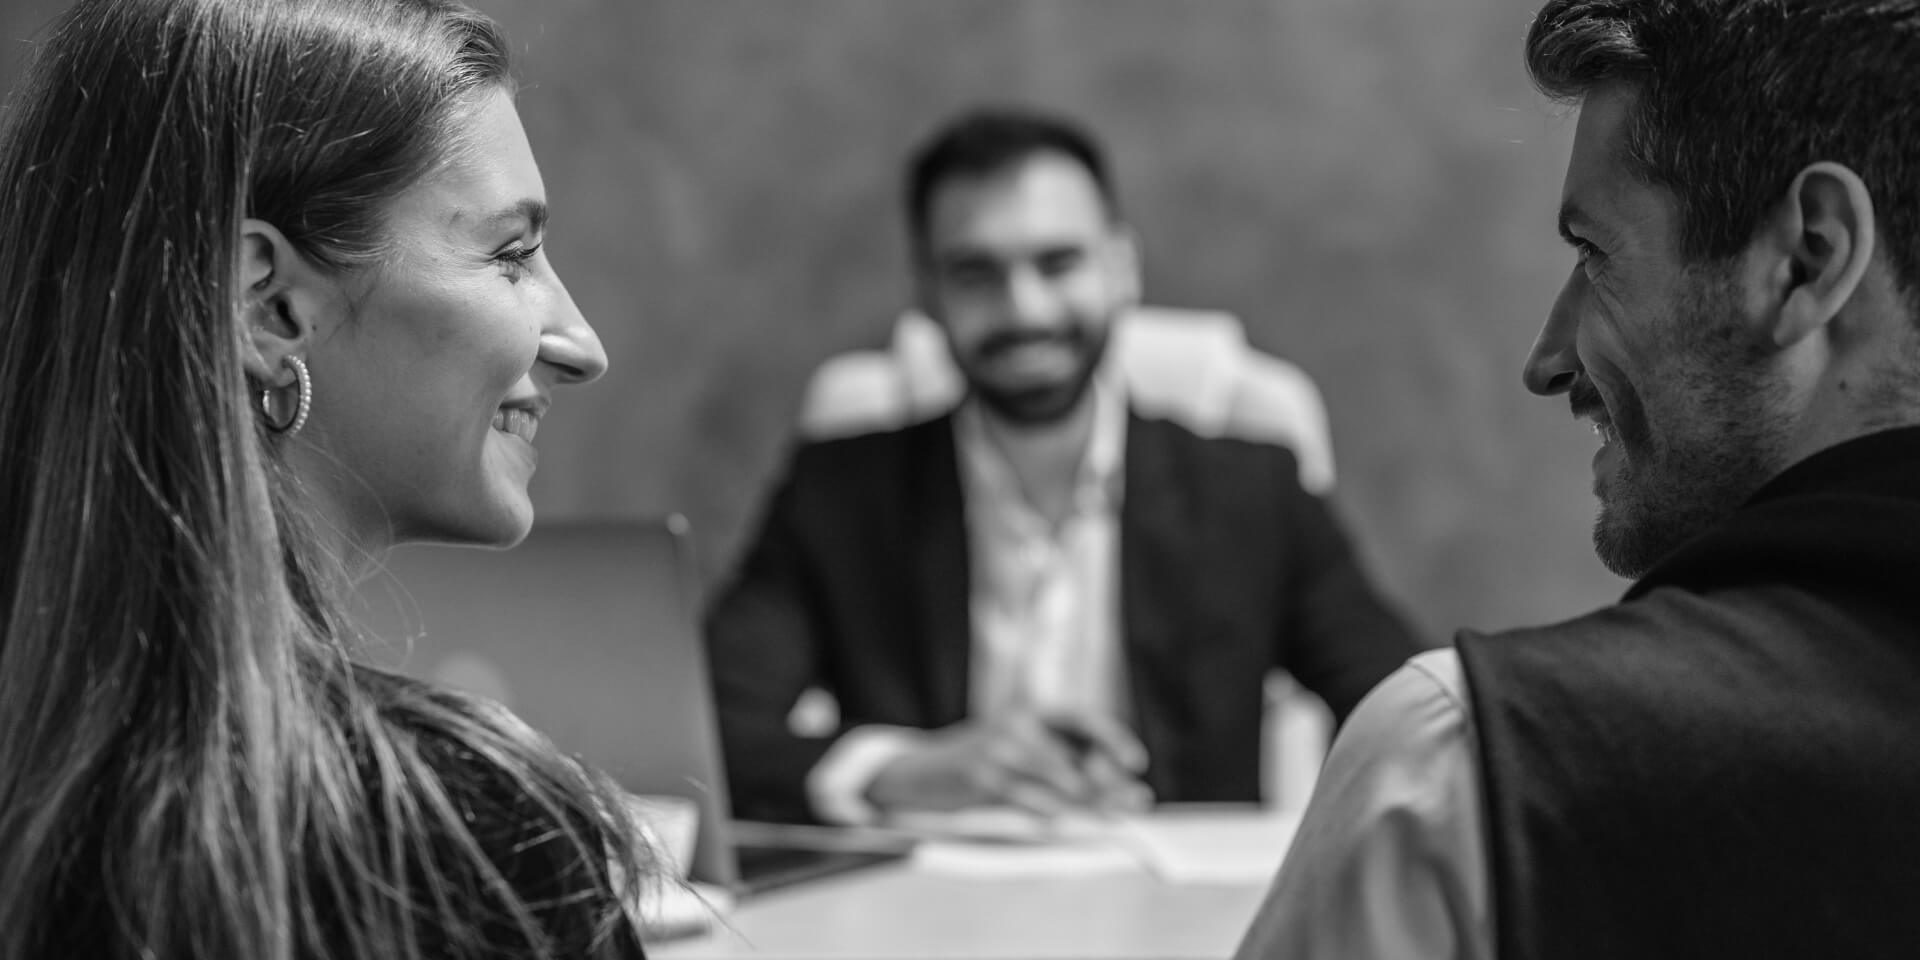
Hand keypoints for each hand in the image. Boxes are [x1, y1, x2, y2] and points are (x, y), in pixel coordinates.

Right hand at [863, 711, 1151, 816]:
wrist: (920, 772)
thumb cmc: (980, 766)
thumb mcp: (1019, 753)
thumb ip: (1059, 764)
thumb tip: (1112, 790)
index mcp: (1032, 714)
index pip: (1081, 719)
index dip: (1112, 738)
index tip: (1137, 762)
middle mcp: (1017, 724)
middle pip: (1074, 754)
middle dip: (1108, 781)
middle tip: (1135, 803)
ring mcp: (996, 748)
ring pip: (1053, 776)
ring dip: (1085, 800)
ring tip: (1110, 816)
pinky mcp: (977, 775)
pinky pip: (1020, 794)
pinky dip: (1043, 807)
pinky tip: (1060, 818)